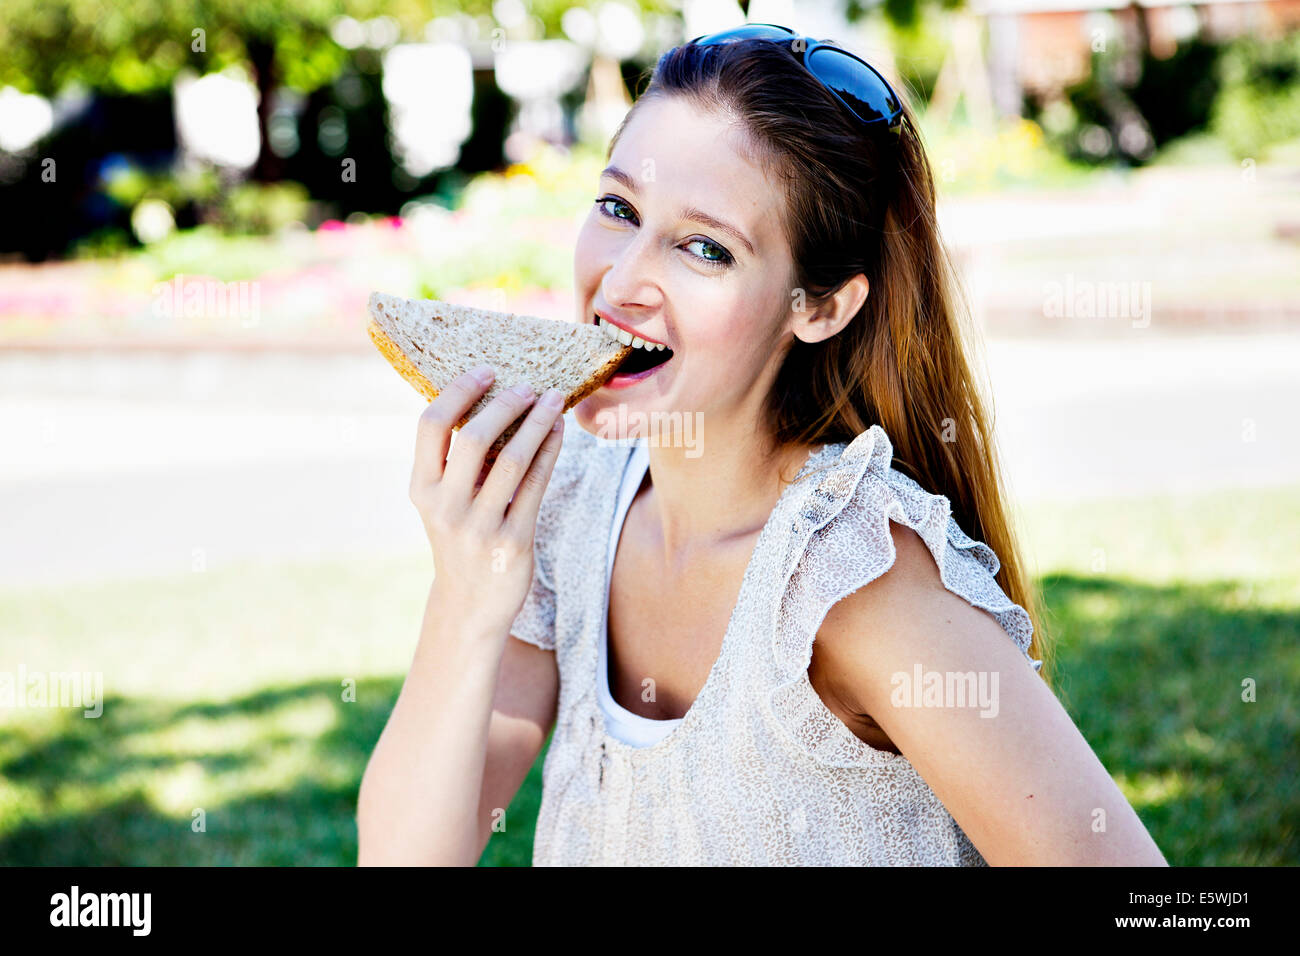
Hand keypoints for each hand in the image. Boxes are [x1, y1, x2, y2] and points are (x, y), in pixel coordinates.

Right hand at [409, 366, 565, 639]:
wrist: (470, 605)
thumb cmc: (461, 538)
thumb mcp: (443, 501)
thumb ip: (455, 460)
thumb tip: (492, 397)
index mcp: (422, 488)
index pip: (431, 425)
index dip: (459, 391)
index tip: (485, 371)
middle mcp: (445, 507)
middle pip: (475, 437)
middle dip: (505, 403)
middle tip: (527, 385)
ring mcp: (480, 527)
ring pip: (513, 459)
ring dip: (536, 422)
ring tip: (552, 399)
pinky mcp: (513, 542)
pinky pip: (537, 485)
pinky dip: (550, 450)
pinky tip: (559, 430)